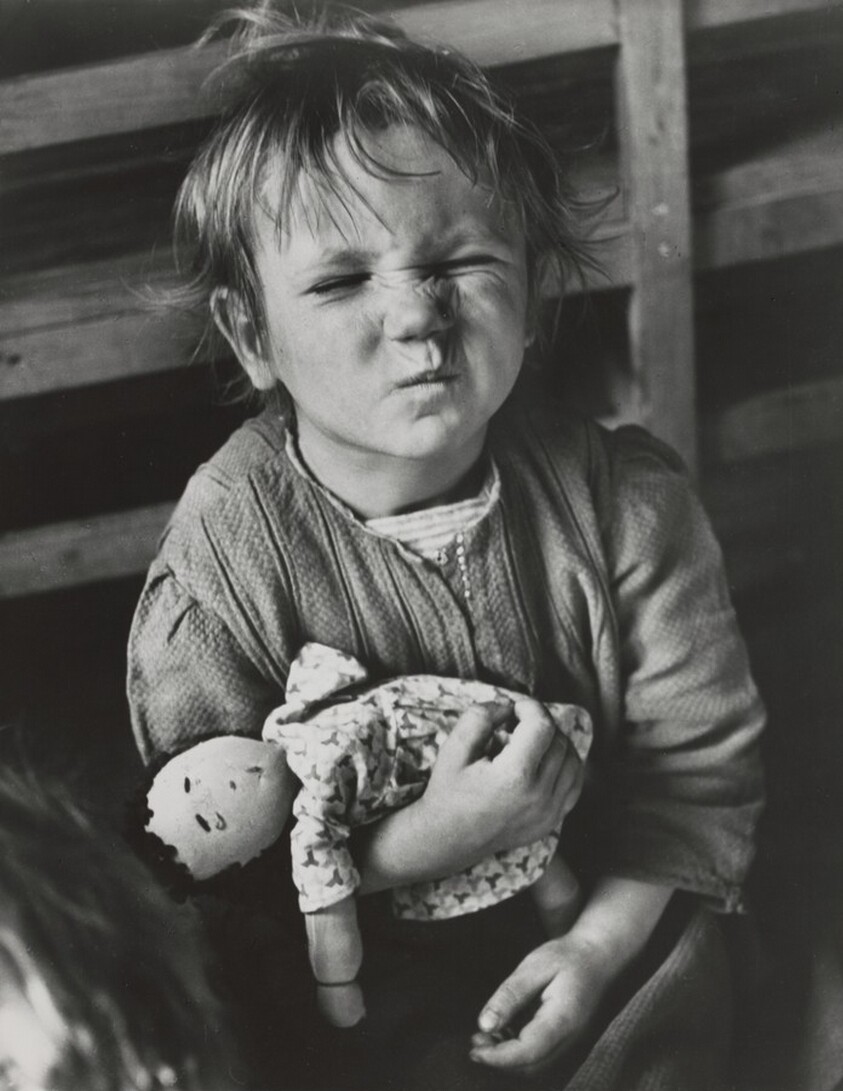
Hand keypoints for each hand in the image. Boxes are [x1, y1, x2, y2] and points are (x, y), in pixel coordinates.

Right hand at [419, 697, 584, 864]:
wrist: (447, 840)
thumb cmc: (448, 792)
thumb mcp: (454, 747)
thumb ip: (481, 717)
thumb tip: (508, 706)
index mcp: (515, 777)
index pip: (542, 726)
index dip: (530, 707)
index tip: (514, 707)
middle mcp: (539, 797)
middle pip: (559, 741)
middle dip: (539, 724)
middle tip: (516, 724)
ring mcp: (549, 812)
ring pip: (572, 760)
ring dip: (555, 742)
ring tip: (529, 741)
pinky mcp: (552, 821)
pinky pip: (574, 784)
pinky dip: (565, 765)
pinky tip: (544, 760)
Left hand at [470, 878, 673, 1075]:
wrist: (598, 956)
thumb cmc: (567, 957)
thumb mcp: (534, 966)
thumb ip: (509, 996)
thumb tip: (484, 1025)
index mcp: (563, 1020)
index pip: (528, 1052)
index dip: (498, 1058)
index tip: (474, 1051)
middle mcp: (569, 1038)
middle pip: (531, 1065)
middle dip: (500, 1060)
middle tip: (474, 1042)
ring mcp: (570, 1041)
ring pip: (535, 1064)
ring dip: (507, 1057)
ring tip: (482, 1037)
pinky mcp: (565, 1039)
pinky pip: (540, 1054)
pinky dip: (517, 1050)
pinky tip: (501, 1032)